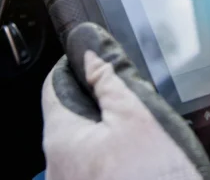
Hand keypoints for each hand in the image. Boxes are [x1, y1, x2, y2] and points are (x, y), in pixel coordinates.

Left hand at [42, 22, 209, 179]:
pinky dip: (123, 164)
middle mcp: (58, 168)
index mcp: (62, 137)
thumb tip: (88, 43)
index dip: (82, 63)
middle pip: (75, 116)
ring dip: (118, 138)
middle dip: (107, 105)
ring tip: (152, 145)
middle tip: (143, 106)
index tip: (105, 58)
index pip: (57, 82)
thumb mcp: (139, 116)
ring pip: (92, 147)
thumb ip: (110, 76)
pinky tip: (149, 168)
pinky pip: (102, 171)